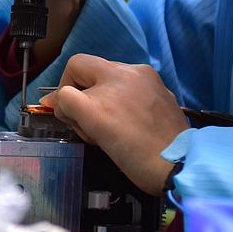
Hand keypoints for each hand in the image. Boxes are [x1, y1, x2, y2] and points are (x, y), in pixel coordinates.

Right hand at [41, 54, 189, 195]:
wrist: (179, 166)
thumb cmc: (134, 150)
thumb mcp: (92, 124)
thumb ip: (68, 104)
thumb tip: (54, 100)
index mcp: (115, 74)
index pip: (76, 65)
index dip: (64, 88)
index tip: (70, 115)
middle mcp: (133, 71)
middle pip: (94, 74)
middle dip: (85, 98)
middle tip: (90, 126)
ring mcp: (151, 82)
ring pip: (112, 84)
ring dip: (104, 102)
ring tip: (111, 129)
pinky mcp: (164, 95)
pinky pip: (132, 93)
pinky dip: (124, 105)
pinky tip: (130, 128)